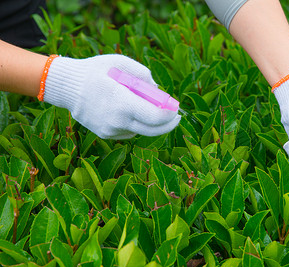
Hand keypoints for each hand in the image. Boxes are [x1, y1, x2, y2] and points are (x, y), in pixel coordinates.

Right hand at [43, 54, 180, 138]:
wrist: (65, 87)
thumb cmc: (94, 70)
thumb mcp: (119, 62)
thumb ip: (143, 74)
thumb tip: (157, 90)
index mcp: (123, 102)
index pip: (156, 117)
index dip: (170, 115)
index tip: (176, 108)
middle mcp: (118, 120)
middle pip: (153, 131)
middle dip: (168, 124)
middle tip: (176, 117)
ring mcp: (111, 130)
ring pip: (141, 131)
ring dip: (150, 123)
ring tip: (150, 108)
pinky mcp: (106, 134)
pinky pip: (128, 132)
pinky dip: (134, 124)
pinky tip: (129, 112)